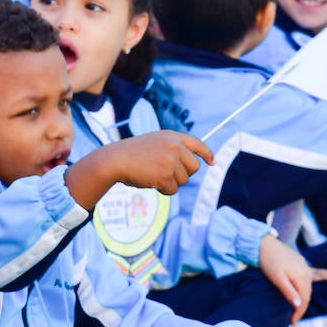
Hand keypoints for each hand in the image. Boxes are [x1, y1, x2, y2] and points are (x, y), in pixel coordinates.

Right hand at [65, 130, 213, 209]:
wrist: (115, 160)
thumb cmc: (132, 154)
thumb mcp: (154, 143)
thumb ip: (172, 149)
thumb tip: (192, 166)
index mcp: (172, 136)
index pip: (197, 144)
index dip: (206, 154)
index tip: (212, 162)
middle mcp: (174, 146)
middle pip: (194, 167)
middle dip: (183, 174)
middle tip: (165, 173)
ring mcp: (171, 160)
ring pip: (184, 180)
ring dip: (171, 182)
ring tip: (153, 175)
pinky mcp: (166, 175)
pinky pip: (173, 189)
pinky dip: (163, 190)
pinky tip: (150, 182)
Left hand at [258, 235, 326, 325]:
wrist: (263, 243)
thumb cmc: (268, 261)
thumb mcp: (277, 278)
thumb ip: (288, 291)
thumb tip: (299, 305)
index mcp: (302, 276)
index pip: (304, 299)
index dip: (298, 312)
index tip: (292, 323)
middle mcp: (306, 271)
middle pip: (307, 294)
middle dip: (302, 307)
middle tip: (293, 319)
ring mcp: (304, 266)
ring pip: (308, 286)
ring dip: (305, 297)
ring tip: (299, 309)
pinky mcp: (300, 262)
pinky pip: (310, 276)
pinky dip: (314, 282)